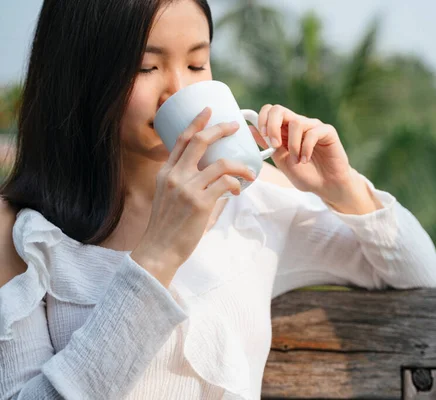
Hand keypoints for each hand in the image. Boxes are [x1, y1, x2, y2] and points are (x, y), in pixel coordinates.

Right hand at [131, 107, 255, 286]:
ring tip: (249, 173)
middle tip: (236, 126)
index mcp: (166, 173)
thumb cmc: (168, 228)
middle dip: (221, 129)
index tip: (208, 110)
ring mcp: (187, 188)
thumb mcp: (169, 199)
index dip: (196, 122)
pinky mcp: (200, 203)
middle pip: (200, 141)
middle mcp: (174, 176)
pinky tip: (238, 190)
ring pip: (221, 163)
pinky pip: (226, 184)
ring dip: (240, 166)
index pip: (181, 139)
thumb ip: (190, 186)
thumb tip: (221, 185)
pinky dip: (236, 185)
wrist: (159, 250)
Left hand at [250, 104, 352, 204]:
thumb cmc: (306, 174)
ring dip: (293, 145)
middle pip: (279, 109)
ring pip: (296, 123)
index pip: (270, 111)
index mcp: (285, 130)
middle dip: (273, 125)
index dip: (262, 118)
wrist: (327, 186)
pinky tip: (305, 160)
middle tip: (275, 145)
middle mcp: (298, 124)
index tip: (263, 135)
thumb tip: (251, 129)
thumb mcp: (281, 160)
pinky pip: (313, 133)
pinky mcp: (327, 132)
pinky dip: (306, 148)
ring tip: (296, 160)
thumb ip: (268, 145)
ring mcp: (313, 126)